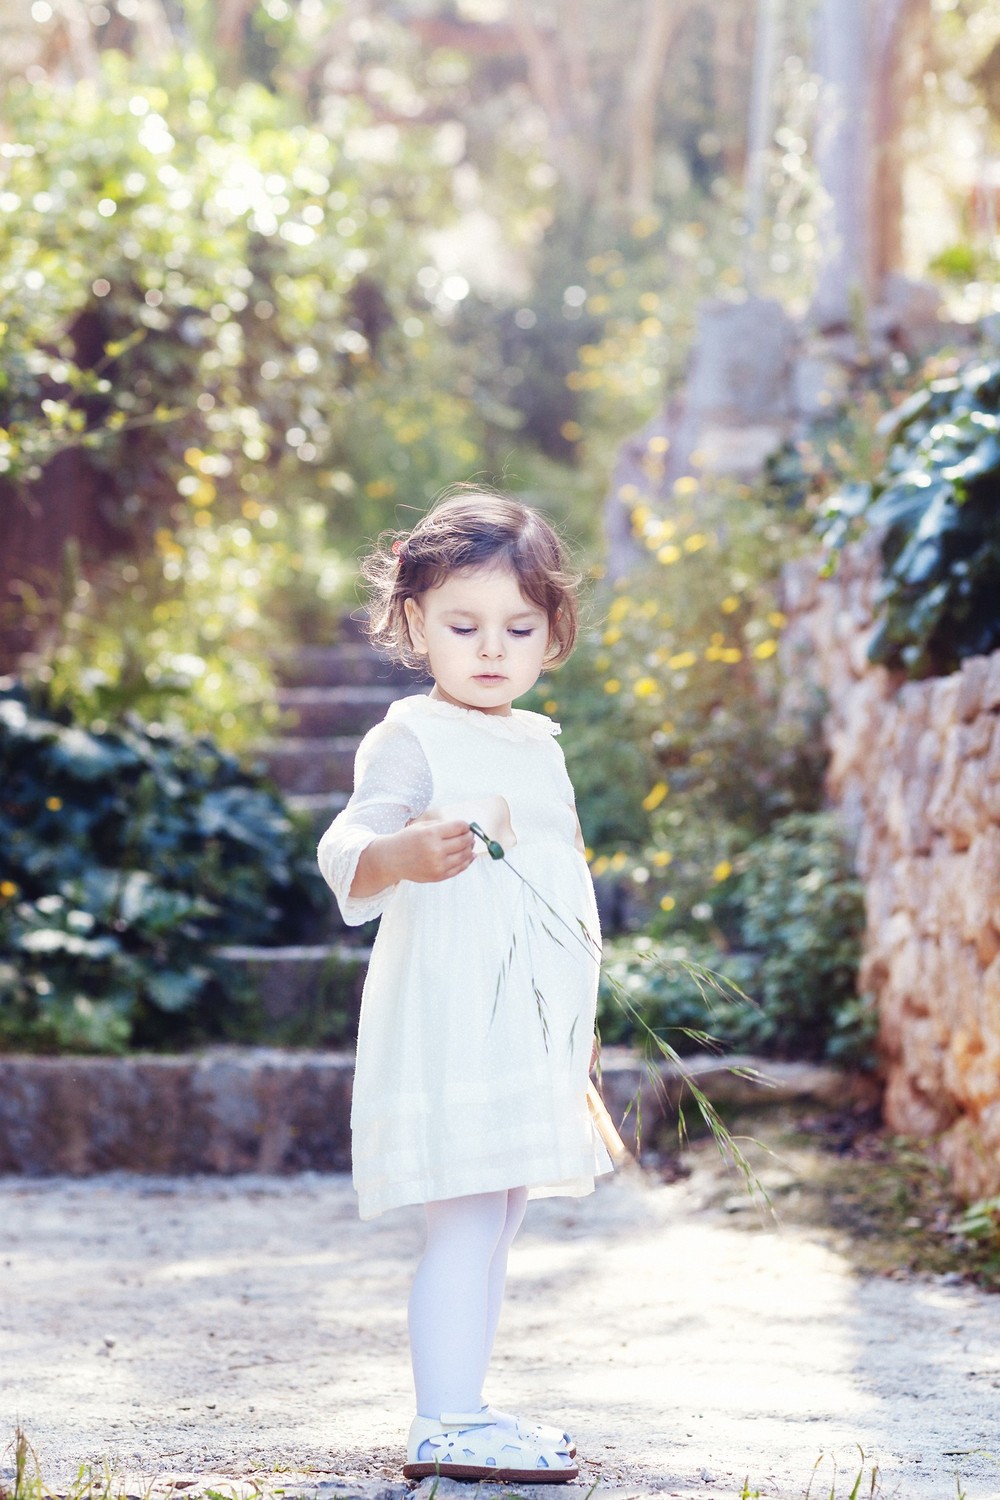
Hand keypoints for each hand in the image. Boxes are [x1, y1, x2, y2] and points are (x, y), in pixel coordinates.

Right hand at [350, 818, 474, 897]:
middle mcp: (435, 850)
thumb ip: (443, 826)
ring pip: (464, 855)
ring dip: (470, 849)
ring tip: (469, 845)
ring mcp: (438, 865)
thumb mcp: (422, 826)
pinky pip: (459, 868)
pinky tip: (469, 856)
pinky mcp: (439, 876)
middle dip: (470, 837)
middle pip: (464, 841)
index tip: (466, 826)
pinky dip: (467, 861)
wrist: (392, 860)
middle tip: (470, 835)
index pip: (459, 827)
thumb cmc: (408, 840)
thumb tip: (466, 828)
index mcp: (431, 834)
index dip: (466, 826)